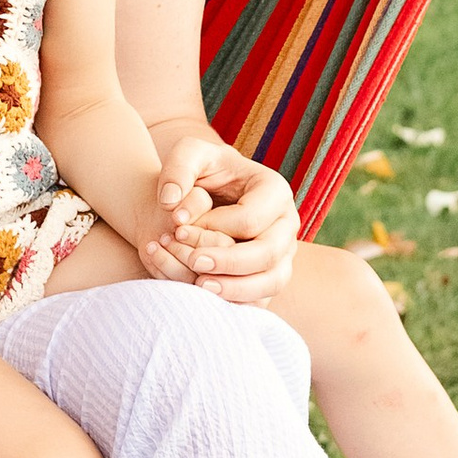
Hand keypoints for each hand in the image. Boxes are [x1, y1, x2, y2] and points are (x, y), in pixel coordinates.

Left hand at [150, 133, 296, 301]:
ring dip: (237, 289)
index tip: (180, 228)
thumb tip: (171, 204)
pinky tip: (210, 300)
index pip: (251, 218)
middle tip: (194, 263)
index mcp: (274, 190)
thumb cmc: (201, 171)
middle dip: (229, 262)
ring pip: (273, 281)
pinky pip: (264, 298)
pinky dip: (239, 302)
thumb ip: (178, 168)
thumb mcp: (189, 155)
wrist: (207, 193)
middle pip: (269, 253)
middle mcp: (287, 223)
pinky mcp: (273, 275)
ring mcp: (284, 252)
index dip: (215, 228)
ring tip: (201, 287)